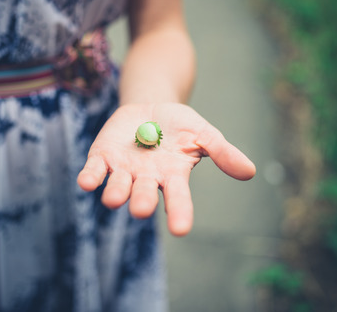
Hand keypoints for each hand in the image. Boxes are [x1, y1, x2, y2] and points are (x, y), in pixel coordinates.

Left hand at [77, 103, 255, 235]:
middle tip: (142, 208)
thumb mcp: (204, 134)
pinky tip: (86, 182)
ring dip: (115, 193)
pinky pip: (95, 170)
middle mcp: (147, 179)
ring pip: (118, 186)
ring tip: (114, 199)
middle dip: (142, 201)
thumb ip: (223, 153)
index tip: (181, 229)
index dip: (180, 213)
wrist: (151, 106)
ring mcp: (123, 170)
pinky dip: (90, 176)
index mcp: (173, 177)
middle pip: (144, 194)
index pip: (178, 199)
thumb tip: (250, 172)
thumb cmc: (180, 125)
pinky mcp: (103, 157)